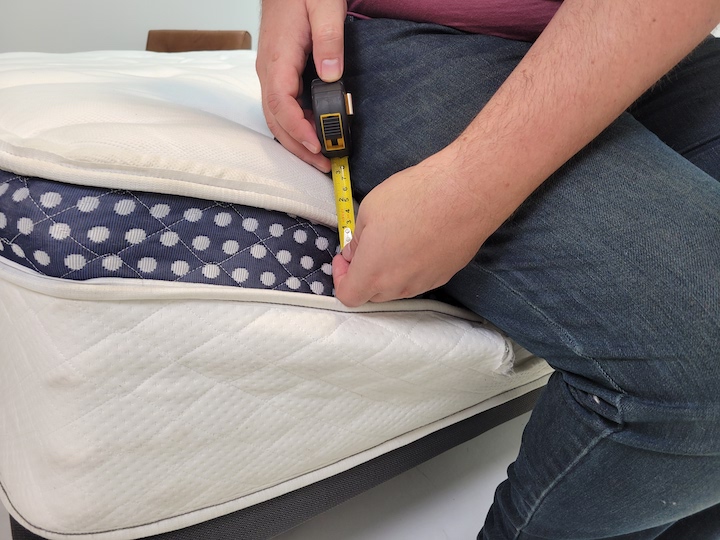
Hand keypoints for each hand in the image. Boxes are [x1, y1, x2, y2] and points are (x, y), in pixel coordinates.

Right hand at [256, 0, 346, 171]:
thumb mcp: (324, 6)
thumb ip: (329, 39)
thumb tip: (331, 73)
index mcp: (278, 58)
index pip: (282, 104)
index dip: (298, 130)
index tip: (317, 145)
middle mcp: (270, 71)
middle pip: (277, 121)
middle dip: (299, 148)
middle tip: (324, 164)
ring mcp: (273, 74)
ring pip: (278, 118)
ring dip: (298, 141)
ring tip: (322, 157)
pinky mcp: (281, 75)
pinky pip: (284, 108)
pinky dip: (298, 127)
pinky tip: (316, 134)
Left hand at [332, 154, 500, 306]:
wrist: (465, 194)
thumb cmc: (414, 197)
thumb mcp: (370, 208)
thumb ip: (358, 237)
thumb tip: (355, 250)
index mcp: (373, 273)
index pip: (349, 295)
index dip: (341, 278)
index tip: (346, 257)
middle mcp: (398, 286)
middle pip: (373, 293)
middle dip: (365, 273)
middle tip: (368, 244)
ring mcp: (424, 283)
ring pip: (397, 287)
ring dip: (389, 271)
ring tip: (397, 239)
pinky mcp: (444, 275)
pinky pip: (420, 278)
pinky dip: (412, 266)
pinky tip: (419, 240)